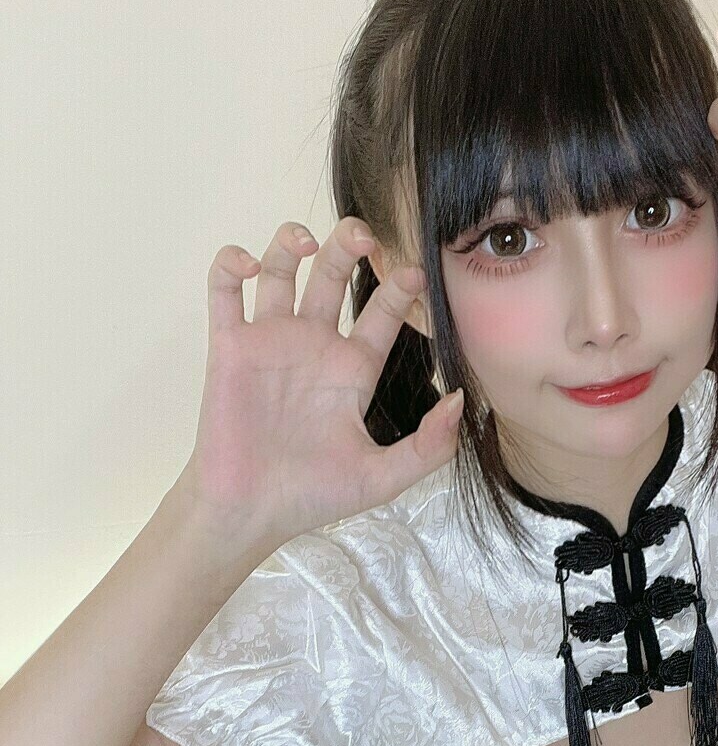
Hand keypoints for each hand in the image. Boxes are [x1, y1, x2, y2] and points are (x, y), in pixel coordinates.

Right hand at [179, 217, 461, 552]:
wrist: (250, 513)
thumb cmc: (312, 497)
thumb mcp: (383, 477)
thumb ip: (429, 446)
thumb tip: (463, 402)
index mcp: (352, 370)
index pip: (383, 314)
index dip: (399, 288)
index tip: (414, 272)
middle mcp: (314, 347)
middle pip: (335, 276)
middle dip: (349, 245)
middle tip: (363, 232)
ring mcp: (271, 342)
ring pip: (282, 270)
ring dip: (290, 241)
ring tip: (307, 241)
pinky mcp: (230, 346)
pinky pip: (226, 289)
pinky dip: (234, 264)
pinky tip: (252, 267)